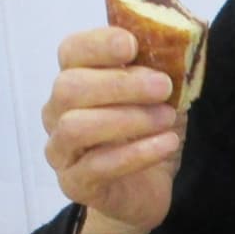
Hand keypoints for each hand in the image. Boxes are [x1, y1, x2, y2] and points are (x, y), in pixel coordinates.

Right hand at [41, 28, 182, 233]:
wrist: (145, 190)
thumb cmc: (147, 133)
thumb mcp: (160, 96)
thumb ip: (159, 68)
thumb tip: (177, 43)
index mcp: (74, 79)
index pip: (70, 51)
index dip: (98, 44)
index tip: (132, 45)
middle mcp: (57, 112)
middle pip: (69, 87)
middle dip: (119, 84)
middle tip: (162, 86)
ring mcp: (60, 150)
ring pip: (76, 126)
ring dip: (128, 118)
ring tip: (166, 118)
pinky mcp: (74, 184)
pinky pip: (97, 166)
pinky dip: (136, 153)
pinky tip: (167, 144)